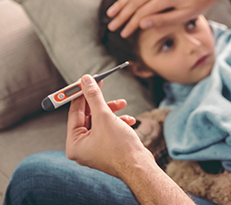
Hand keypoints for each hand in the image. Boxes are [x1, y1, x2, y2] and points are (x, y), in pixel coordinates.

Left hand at [66, 75, 194, 203]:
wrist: (139, 166)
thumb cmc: (119, 147)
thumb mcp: (104, 116)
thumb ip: (94, 97)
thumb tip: (85, 80)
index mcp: (74, 144)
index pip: (74, 112)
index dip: (80, 94)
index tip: (87, 80)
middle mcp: (82, 147)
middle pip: (88, 115)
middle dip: (100, 101)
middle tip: (103, 84)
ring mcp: (95, 148)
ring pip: (100, 120)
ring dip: (112, 110)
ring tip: (123, 104)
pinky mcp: (108, 147)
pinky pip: (109, 128)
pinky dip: (118, 121)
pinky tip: (129, 120)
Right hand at [106, 0, 221, 37]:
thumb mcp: (186, 15)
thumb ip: (163, 20)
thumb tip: (142, 24)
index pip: (141, 13)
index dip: (130, 24)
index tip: (123, 34)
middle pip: (134, 2)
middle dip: (121, 15)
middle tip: (112, 26)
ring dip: (121, 2)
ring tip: (111, 12)